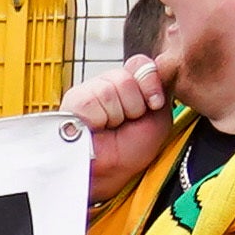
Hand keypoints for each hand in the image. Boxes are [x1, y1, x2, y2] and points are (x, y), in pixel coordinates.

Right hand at [59, 54, 175, 205]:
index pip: (140, 63)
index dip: (150, 83)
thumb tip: (162, 62)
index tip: (152, 105)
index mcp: (126, 86)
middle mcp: (106, 84)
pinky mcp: (72, 101)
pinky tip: (95, 128)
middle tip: (124, 124)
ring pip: (112, 87)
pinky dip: (100, 119)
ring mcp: (88, 91)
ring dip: (117, 114)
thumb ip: (160, 87)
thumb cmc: (130, 150)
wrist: (109, 172)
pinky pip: (95, 100)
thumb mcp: (158, 115)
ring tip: (109, 128)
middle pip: (127, 75)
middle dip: (134, 104)